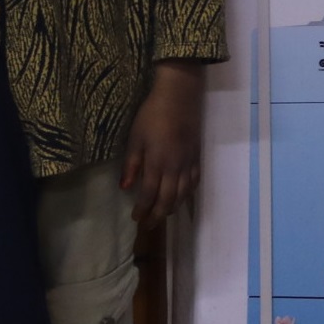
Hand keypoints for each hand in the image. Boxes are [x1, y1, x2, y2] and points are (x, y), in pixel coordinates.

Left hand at [120, 61, 203, 227]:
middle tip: (148, 225)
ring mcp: (188, 164)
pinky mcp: (197, 158)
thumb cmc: (152, 115)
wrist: (179, 98)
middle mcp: (175, 169)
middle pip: (168, 200)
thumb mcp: (135, 138)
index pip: (149, 195)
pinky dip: (187, 195)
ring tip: (162, 215)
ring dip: (172, 208)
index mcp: (157, 164)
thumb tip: (126, 188)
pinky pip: (194, 183)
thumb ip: (131, 164)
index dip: (143, 210)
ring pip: (182, 195)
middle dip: (157, 215)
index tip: (136, 220)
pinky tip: (181, 197)